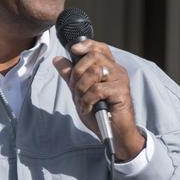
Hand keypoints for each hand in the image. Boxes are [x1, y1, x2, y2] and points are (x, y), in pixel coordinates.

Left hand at [52, 40, 144, 161]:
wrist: (113, 134)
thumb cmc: (99, 113)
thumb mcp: (80, 92)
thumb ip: (70, 75)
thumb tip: (58, 59)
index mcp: (108, 68)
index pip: (99, 48)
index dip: (86, 45)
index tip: (73, 49)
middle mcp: (117, 70)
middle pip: (93, 57)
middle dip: (77, 73)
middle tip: (75, 89)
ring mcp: (121, 80)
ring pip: (94, 72)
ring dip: (81, 88)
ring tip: (82, 101)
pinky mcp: (122, 93)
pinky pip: (97, 90)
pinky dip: (87, 100)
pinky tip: (88, 108)